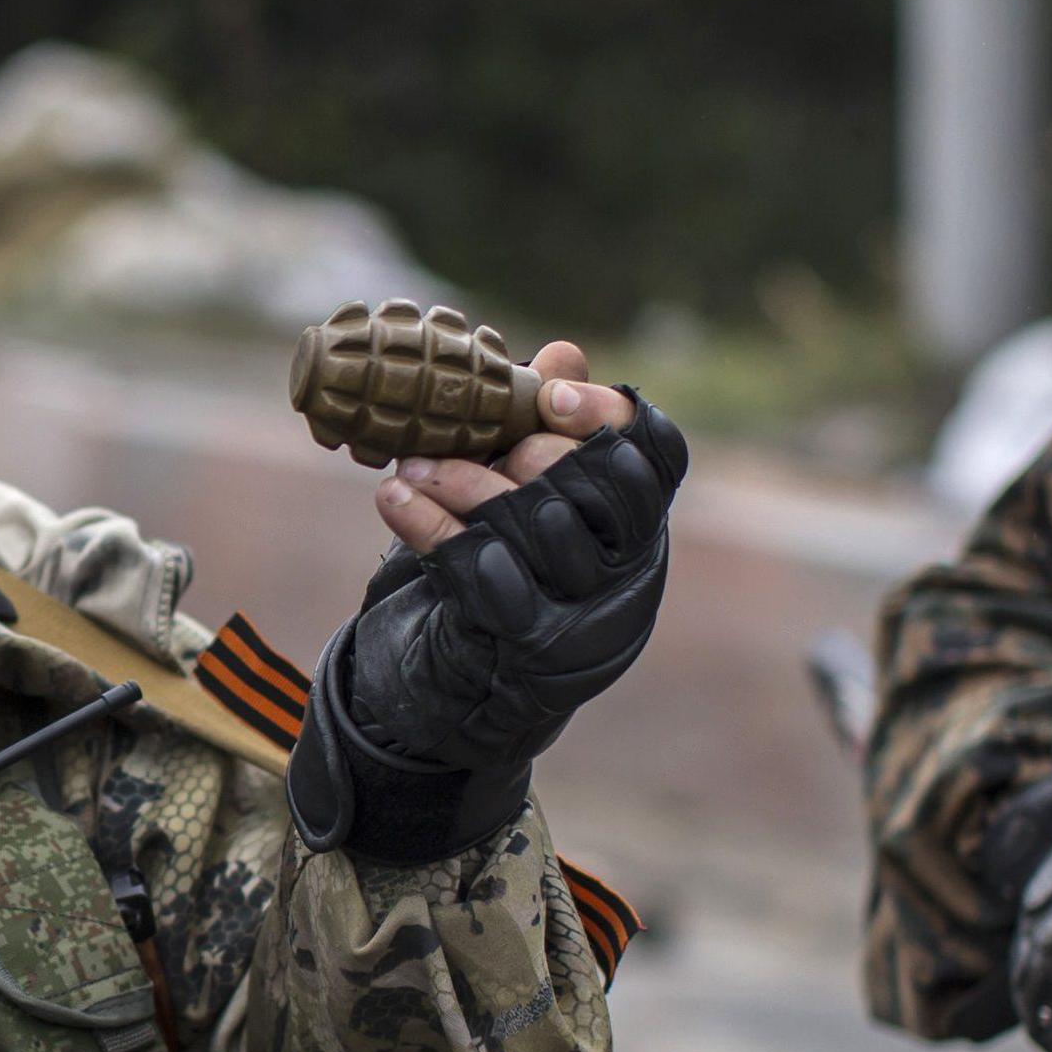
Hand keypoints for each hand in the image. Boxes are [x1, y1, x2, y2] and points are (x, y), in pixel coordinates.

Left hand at [290, 348, 687, 862]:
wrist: (472, 698)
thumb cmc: (506, 576)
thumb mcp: (527, 502)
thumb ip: (546, 431)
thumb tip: (562, 353)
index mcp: (640, 528)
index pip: (657, 456)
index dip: (610, 415)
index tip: (547, 392)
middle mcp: (628, 574)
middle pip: (589, 484)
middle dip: (518, 448)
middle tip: (454, 426)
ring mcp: (587, 618)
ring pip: (535, 525)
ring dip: (462, 483)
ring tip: (410, 465)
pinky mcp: (531, 651)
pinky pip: (484, 574)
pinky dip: (430, 527)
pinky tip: (394, 500)